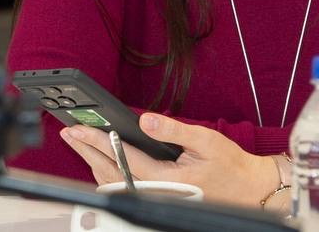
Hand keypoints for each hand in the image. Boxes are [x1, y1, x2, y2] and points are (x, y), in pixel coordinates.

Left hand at [59, 113, 275, 205]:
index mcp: (165, 179)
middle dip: (88, 152)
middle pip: (111, 173)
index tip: (81, 130)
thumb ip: (173, 130)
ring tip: (81, 143)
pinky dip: (109, 171)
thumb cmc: (230, 166)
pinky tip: (102, 159)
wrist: (247, 189)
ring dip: (95, 162)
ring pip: (115, 183)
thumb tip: (145, 120)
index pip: (122, 158)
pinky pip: (125, 186)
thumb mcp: (205, 140)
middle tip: (70, 133)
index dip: (98, 141)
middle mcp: (155, 193)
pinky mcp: (157, 198)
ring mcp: (155, 198)